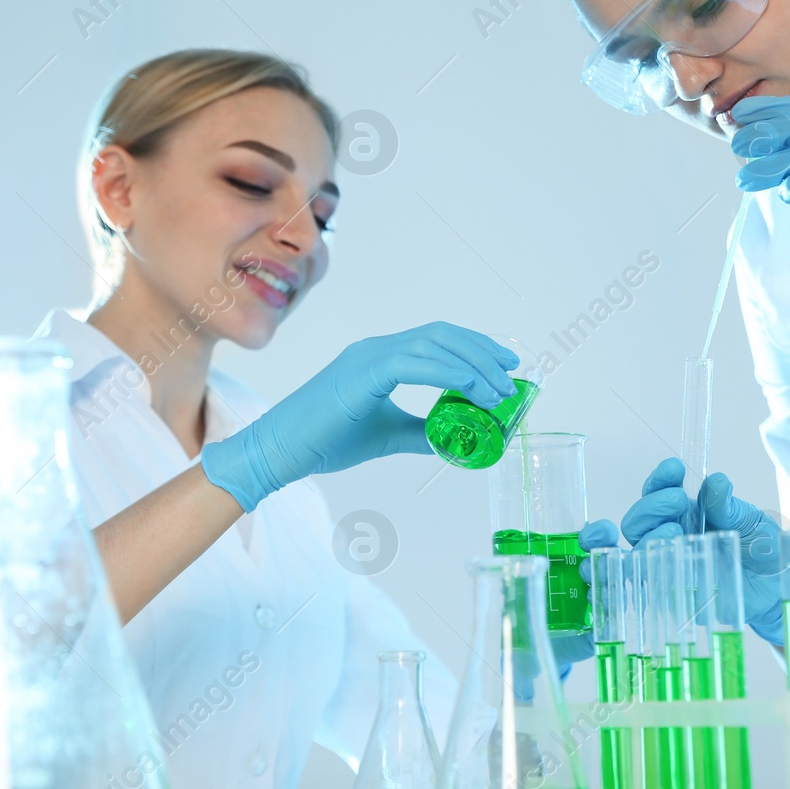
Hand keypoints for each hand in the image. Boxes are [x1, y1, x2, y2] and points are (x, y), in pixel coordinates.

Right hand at [202, 323, 517, 510]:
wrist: (278, 452)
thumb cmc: (324, 442)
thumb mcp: (386, 436)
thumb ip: (419, 432)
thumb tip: (453, 439)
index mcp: (380, 358)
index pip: (437, 340)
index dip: (474, 348)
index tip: (504, 366)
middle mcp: (376, 349)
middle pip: (442, 336)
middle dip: (482, 352)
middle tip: (511, 376)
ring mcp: (367, 357)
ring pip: (433, 346)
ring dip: (473, 365)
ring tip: (498, 391)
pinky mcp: (361, 374)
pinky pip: (415, 364)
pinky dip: (449, 374)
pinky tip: (471, 390)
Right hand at [602, 459, 789, 646]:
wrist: (779, 590)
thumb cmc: (764, 552)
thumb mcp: (754, 523)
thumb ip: (731, 506)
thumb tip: (716, 482)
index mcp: (687, 513)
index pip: (658, 491)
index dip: (660, 479)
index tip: (673, 469)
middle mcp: (672, 537)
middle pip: (637, 520)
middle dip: (651, 505)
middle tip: (677, 500)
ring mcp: (670, 565)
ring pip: (636, 549)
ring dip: (648, 534)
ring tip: (676, 528)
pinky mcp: (675, 593)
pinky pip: (649, 582)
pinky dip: (646, 567)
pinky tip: (663, 558)